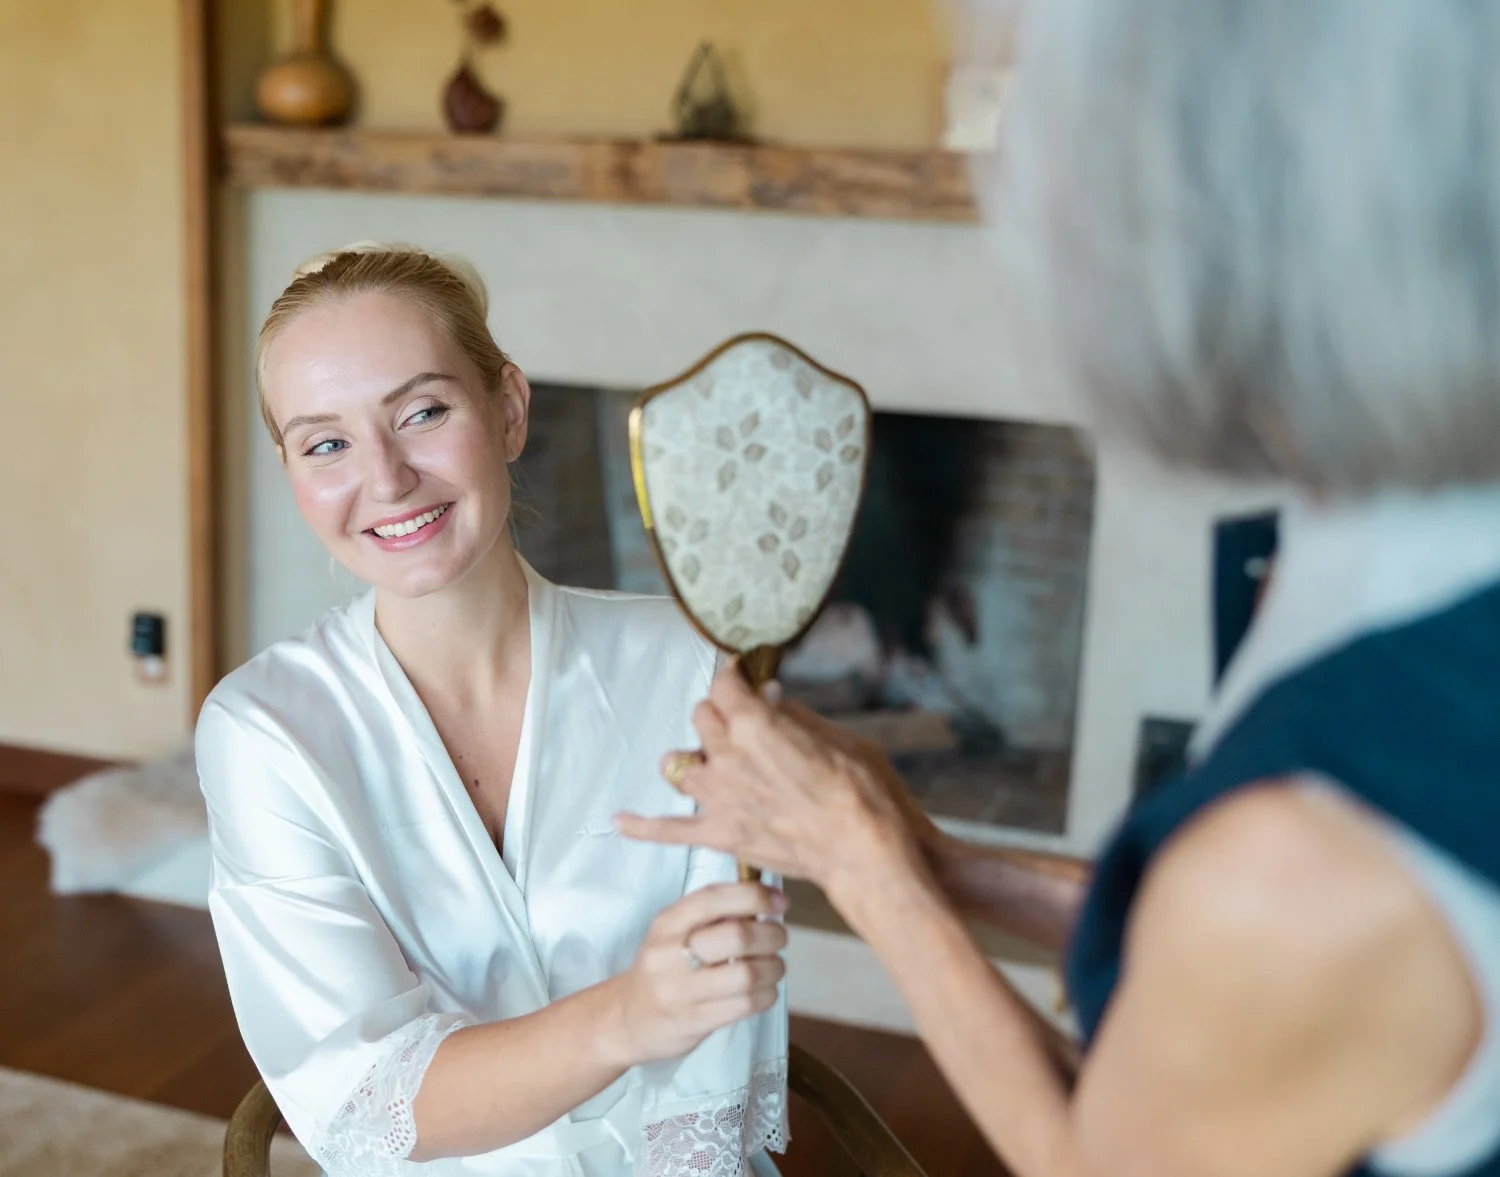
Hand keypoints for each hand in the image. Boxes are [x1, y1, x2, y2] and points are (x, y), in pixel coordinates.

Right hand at [604, 881, 787, 1065]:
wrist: (625, 1018)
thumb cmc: (663, 966)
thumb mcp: (674, 932)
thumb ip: (713, 915)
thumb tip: (767, 899)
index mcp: (667, 923)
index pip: (714, 898)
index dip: (755, 896)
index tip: (780, 903)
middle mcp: (669, 953)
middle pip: (737, 937)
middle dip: (771, 935)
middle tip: (780, 938)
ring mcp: (679, 991)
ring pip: (746, 975)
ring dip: (773, 968)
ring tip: (775, 967)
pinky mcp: (692, 1022)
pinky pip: (744, 1006)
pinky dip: (766, 995)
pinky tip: (765, 991)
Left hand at [615, 666, 931, 897]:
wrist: (863, 851)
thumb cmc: (861, 790)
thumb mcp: (835, 735)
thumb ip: (792, 717)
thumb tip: (771, 701)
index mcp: (754, 722)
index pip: (725, 684)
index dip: (735, 677)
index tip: (743, 677)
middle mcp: (727, 755)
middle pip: (702, 718)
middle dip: (722, 715)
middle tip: (747, 723)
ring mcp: (719, 797)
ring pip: (678, 764)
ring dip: (692, 757)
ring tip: (710, 760)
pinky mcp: (720, 834)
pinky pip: (668, 830)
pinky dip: (643, 826)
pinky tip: (621, 821)